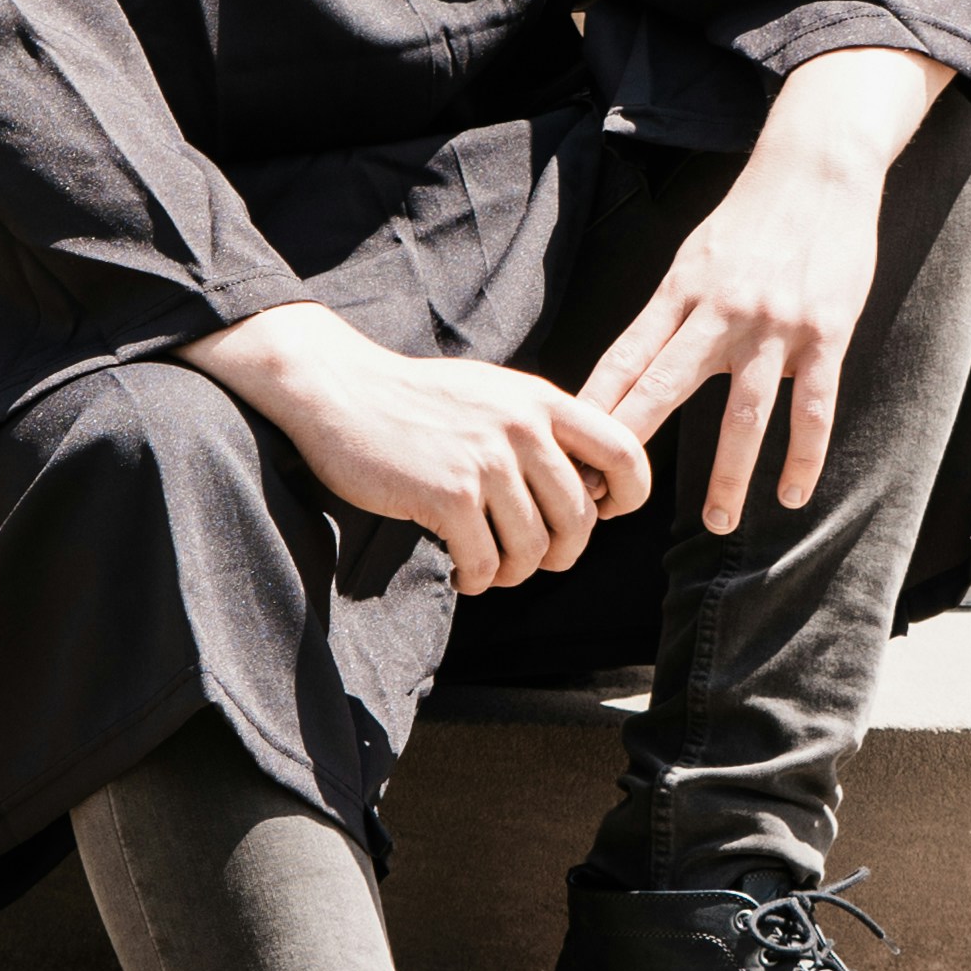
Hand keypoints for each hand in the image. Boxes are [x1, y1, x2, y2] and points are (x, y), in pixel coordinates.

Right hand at [182, 303, 652, 595]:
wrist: (340, 390)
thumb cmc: (416, 400)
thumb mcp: (493, 394)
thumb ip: (539, 429)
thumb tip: (589, 487)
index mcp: (541, 400)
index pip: (625, 451)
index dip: (629, 495)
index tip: (602, 514)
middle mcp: (521, 427)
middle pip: (580, 518)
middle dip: (561, 553)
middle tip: (533, 558)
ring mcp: (485, 461)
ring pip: (534, 549)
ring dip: (514, 573)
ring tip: (490, 567)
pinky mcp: (447, 494)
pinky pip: (486, 563)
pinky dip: (477, 579)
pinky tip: (461, 571)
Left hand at [578, 48, 955, 534]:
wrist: (817, 168)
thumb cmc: (750, 219)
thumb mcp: (695, 257)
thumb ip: (669, 314)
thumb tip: (628, 373)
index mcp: (678, 292)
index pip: (622, 361)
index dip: (592, 412)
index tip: (567, 457)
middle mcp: (718, 310)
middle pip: (662, 389)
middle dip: (631, 449)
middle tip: (611, 504)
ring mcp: (773, 324)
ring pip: (743, 415)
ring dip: (727, 476)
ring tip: (716, 523)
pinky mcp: (825, 332)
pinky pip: (812, 407)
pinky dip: (802, 456)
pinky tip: (791, 493)